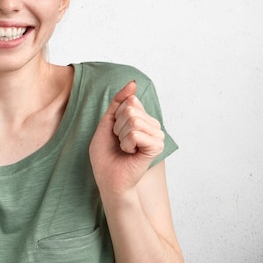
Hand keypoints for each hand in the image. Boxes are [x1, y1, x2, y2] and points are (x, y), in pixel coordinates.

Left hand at [89, 80, 164, 196]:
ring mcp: (157, 135)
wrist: (108, 179)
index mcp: (142, 118)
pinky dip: (126, 143)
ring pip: (133, 120)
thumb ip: (119, 102)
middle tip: (119, 142)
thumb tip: (133, 83)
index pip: (129, 100)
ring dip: (121, 136)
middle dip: (117, 126)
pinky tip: (130, 153)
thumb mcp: (107, 122)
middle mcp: (152, 124)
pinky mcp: (157, 146)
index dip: (115, 116)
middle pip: (130, 108)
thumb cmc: (106, 154)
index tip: (115, 132)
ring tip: (124, 148)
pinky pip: (135, 133)